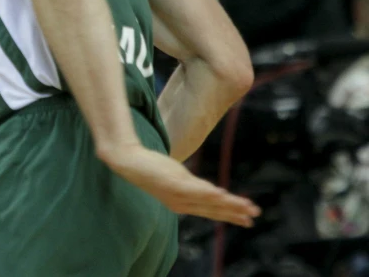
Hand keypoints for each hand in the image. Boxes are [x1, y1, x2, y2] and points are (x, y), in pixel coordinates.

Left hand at [101, 143, 260, 226]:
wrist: (129, 162)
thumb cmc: (153, 169)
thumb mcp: (179, 179)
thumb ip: (195, 187)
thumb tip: (214, 192)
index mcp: (183, 204)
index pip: (211, 212)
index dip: (230, 216)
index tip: (248, 221)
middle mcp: (181, 203)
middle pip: (213, 209)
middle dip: (235, 213)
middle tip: (253, 216)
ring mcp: (177, 194)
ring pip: (208, 201)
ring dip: (229, 204)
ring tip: (246, 207)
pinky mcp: (173, 184)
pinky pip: (195, 190)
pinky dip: (209, 194)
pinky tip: (222, 194)